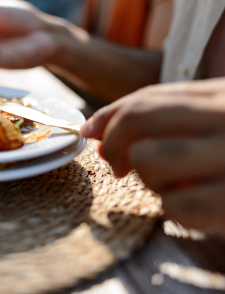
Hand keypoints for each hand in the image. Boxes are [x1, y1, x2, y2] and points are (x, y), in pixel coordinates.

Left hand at [81, 79, 224, 232]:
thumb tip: (94, 128)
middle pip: (139, 124)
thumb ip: (162, 111)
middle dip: (117, 145)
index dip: (107, 118)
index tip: (92, 133)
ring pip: (153, 163)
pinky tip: (196, 201)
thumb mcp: (217, 109)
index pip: (144, 100)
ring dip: (150, 177)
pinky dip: (175, 207)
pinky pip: (180, 205)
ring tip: (172, 179)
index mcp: (221, 96)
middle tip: (123, 163)